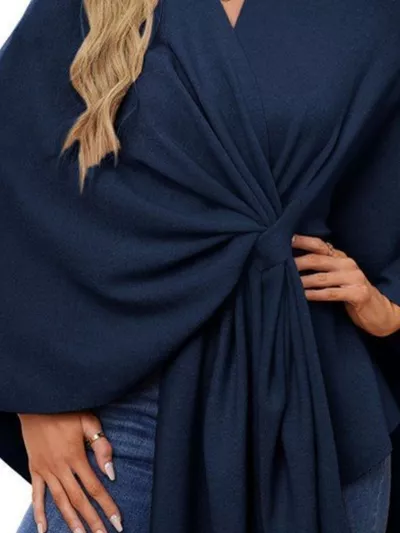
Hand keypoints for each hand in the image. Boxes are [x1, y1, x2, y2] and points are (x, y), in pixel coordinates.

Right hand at [18, 411, 122, 532]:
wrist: (38, 402)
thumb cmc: (67, 409)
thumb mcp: (88, 421)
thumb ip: (101, 446)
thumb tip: (111, 473)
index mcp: (76, 456)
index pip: (95, 487)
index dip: (107, 506)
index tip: (117, 521)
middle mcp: (60, 467)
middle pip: (79, 500)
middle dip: (92, 520)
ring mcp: (46, 470)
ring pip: (60, 501)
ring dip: (71, 521)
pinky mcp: (34, 469)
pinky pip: (36, 494)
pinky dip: (39, 512)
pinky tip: (43, 528)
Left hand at [292, 234, 399, 336]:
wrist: (379, 311)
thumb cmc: (351, 292)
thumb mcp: (338, 275)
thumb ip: (322, 267)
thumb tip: (292, 261)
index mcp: (341, 257)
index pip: (319, 244)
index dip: (302, 241)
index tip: (285, 240)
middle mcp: (347, 264)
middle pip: (317, 259)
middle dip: (296, 262)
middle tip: (279, 265)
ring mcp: (354, 278)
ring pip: (321, 277)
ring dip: (302, 281)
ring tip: (287, 282)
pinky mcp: (358, 294)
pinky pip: (331, 293)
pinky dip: (315, 294)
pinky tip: (303, 295)